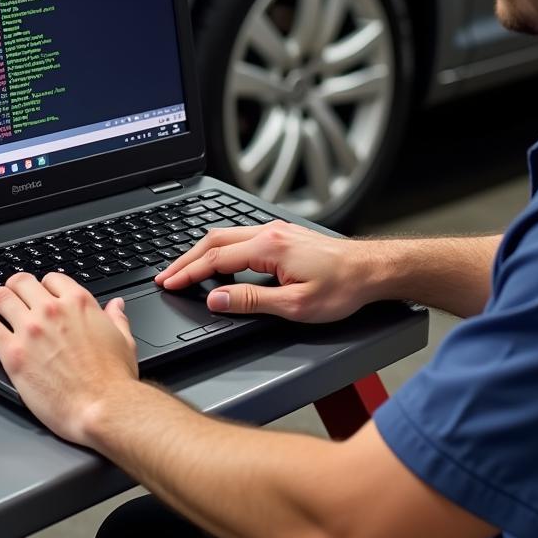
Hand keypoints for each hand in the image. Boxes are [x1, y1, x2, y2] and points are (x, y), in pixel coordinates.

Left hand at [0, 271, 137, 444]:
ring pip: (1, 298)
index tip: (39, 290)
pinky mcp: (13, 352)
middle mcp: (53, 310)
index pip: (53, 279)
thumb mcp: (123, 340)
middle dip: (12, 284)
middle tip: (5, 290)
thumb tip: (116, 306)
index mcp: (79, 304)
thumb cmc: (114, 380)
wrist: (102, 406)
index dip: (44, 284)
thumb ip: (116, 319)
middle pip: (23, 283)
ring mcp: (31, 329)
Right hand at [155, 221, 374, 322]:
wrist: (372, 270)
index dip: (188, 273)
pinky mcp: (284, 235)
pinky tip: (217, 260)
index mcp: (268, 248)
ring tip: (184, 268)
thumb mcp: (294, 305)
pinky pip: (241, 237)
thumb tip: (215, 299)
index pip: (215, 260)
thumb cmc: (342, 288)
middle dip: (186, 258)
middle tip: (166, 275)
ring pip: (227, 236)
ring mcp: (277, 232)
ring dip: (201, 252)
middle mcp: (269, 233)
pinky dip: (220, 249)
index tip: (169, 283)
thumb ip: (250, 301)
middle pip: (214, 241)